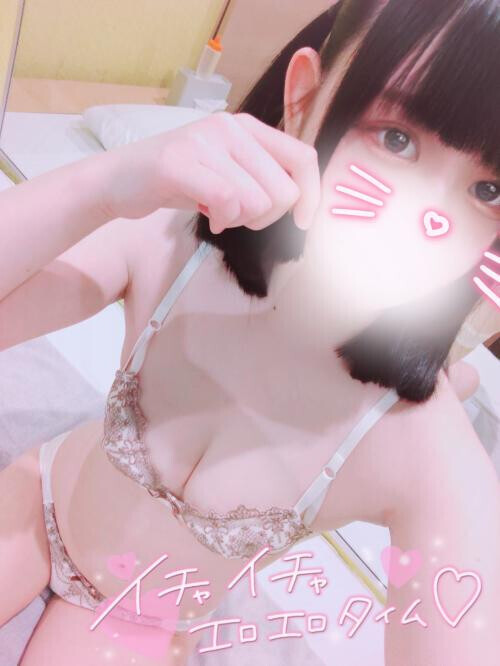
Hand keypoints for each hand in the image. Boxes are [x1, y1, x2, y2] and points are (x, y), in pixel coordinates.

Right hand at [100, 112, 320, 231]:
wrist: (119, 180)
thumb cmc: (178, 181)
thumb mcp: (227, 171)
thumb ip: (261, 177)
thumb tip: (300, 202)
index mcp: (247, 127)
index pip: (303, 157)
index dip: (311, 195)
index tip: (302, 223)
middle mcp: (230, 128)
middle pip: (284, 191)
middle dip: (266, 217)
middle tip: (238, 216)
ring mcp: (204, 142)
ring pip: (257, 201)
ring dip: (240, 220)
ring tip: (218, 212)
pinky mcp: (179, 162)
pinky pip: (227, 201)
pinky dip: (223, 219)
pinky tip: (210, 218)